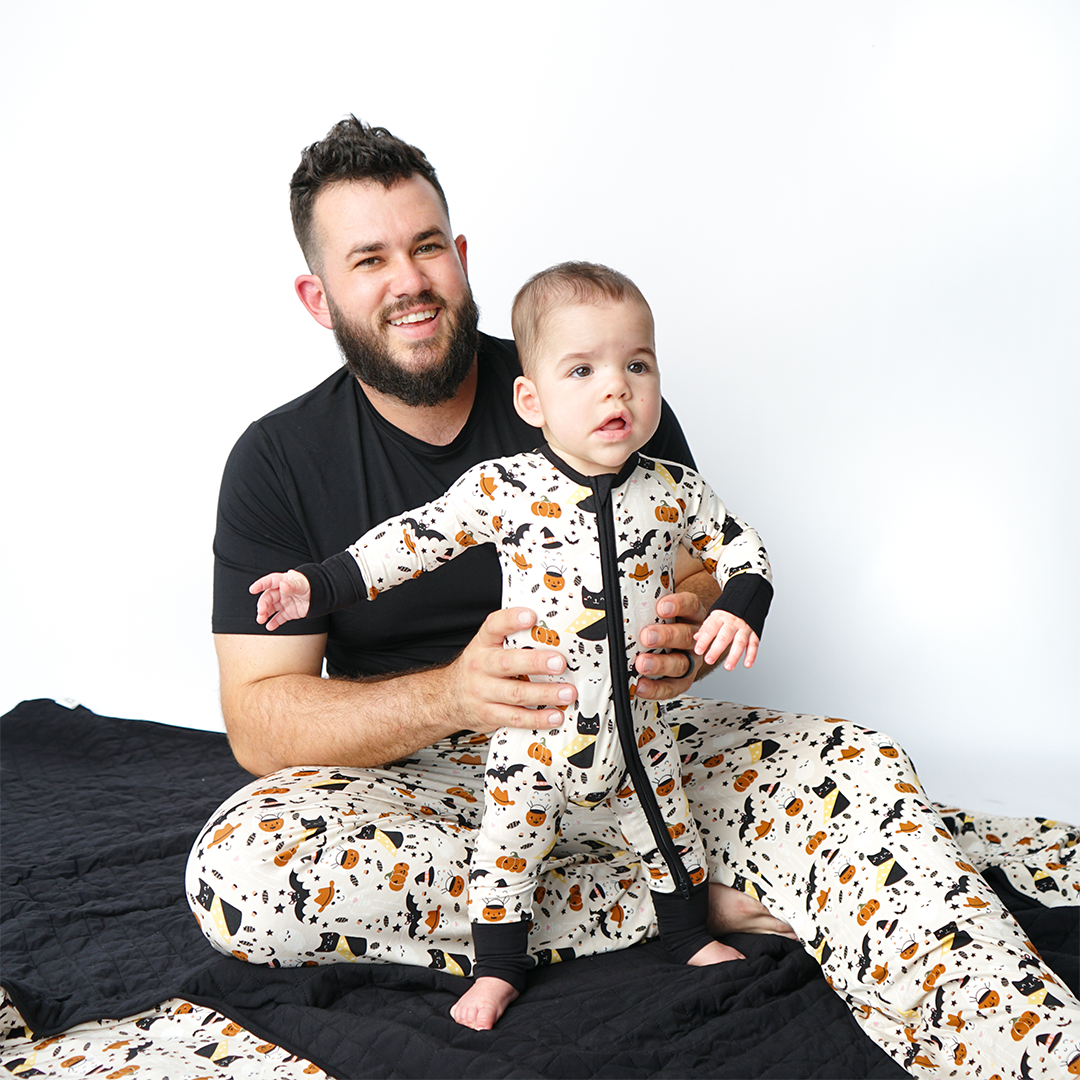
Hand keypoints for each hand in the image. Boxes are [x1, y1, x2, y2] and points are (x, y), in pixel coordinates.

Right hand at [249, 570, 311, 630]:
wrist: (323, 597)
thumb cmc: (312, 586)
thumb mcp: (303, 585)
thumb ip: (293, 586)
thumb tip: (283, 585)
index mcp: (284, 581)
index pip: (270, 581)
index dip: (261, 585)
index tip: (252, 590)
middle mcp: (282, 591)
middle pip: (268, 597)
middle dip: (263, 604)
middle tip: (261, 612)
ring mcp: (285, 602)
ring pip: (271, 608)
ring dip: (265, 614)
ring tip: (261, 620)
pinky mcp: (289, 612)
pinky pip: (279, 618)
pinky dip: (274, 622)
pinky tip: (269, 627)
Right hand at [445, 607, 575, 732]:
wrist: (449, 697)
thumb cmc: (478, 668)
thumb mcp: (487, 647)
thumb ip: (511, 638)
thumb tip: (549, 631)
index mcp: (483, 644)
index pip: (494, 626)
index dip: (511, 620)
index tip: (530, 616)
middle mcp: (481, 666)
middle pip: (507, 663)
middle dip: (536, 663)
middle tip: (559, 663)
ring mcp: (484, 692)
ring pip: (516, 694)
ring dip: (545, 694)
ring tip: (566, 692)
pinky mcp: (490, 714)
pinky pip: (516, 718)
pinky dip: (538, 718)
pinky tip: (555, 715)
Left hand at [634, 591, 706, 700]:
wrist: (676, 643)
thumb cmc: (662, 622)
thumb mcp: (658, 606)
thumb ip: (647, 600)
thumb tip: (619, 588)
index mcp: (692, 614)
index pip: (690, 605)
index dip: (678, 605)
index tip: (661, 606)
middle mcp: (695, 637)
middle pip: (685, 636)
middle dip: (666, 636)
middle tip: (646, 636)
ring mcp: (691, 660)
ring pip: (681, 663)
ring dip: (660, 664)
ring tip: (641, 664)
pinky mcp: (684, 680)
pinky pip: (673, 686)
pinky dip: (657, 688)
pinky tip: (641, 686)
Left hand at [694, 610, 758, 669]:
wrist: (748, 597)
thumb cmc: (728, 611)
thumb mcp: (715, 616)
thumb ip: (706, 627)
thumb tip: (696, 638)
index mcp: (720, 617)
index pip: (710, 629)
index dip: (704, 640)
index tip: (698, 651)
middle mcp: (732, 622)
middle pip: (724, 636)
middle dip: (716, 649)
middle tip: (709, 660)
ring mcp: (744, 627)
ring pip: (740, 642)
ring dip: (734, 655)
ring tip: (728, 667)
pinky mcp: (754, 632)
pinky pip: (754, 644)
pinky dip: (752, 655)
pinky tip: (747, 664)